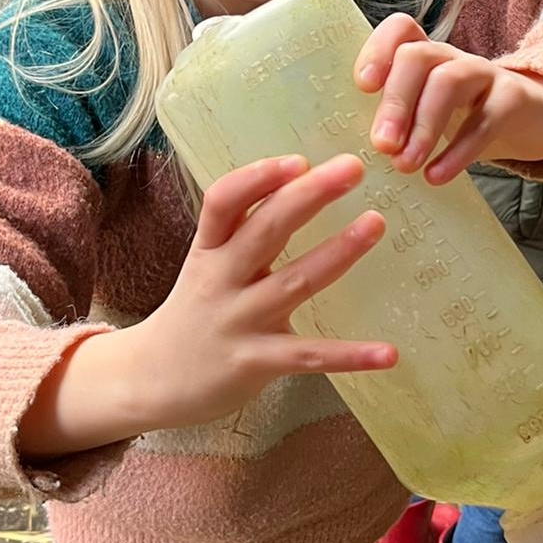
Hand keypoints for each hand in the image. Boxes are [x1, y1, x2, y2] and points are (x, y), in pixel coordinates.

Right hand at [130, 154, 395, 424]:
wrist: (153, 381)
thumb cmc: (193, 317)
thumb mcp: (207, 266)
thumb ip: (243, 235)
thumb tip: (296, 189)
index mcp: (209, 251)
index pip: (223, 202)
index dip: (258, 178)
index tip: (298, 160)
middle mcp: (221, 280)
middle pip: (265, 230)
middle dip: (309, 195)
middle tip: (353, 167)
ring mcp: (239, 322)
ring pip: (295, 282)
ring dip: (338, 252)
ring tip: (376, 224)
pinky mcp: (255, 363)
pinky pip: (309, 356)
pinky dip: (350, 356)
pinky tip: (389, 353)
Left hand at [354, 14, 542, 184]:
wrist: (536, 120)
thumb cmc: (468, 119)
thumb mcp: (429, 115)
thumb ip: (398, 125)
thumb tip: (355, 161)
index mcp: (426, 58)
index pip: (400, 31)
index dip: (378, 50)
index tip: (363, 87)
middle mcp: (452, 59)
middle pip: (417, 57)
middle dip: (395, 101)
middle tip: (381, 146)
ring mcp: (485, 75)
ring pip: (449, 82)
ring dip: (424, 125)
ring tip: (407, 165)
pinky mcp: (514, 100)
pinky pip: (486, 119)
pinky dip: (459, 151)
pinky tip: (438, 175)